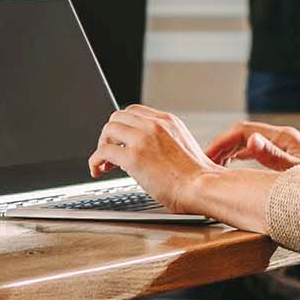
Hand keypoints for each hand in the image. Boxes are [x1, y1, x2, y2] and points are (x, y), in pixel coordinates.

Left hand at [86, 105, 222, 213]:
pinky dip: (95, 161)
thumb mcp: (183, 147)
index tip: (120, 141)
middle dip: (110, 135)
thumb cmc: (198, 176)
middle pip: (117, 117)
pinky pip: (103, 152)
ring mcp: (143, 138)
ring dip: (102, 146)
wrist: (204, 187)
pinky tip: (98, 171)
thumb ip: (164, 142)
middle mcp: (154, 125)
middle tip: (110, 153)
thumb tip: (148, 152)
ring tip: (105, 164)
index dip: (123, 127)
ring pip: (108, 130)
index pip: (134, 112)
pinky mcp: (133, 157)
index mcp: (167, 121)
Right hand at [205, 120, 299, 170]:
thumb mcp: (297, 173)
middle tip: (204, 163)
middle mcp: (284, 140)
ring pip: (250, 145)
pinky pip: (259, 155)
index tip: (205, 156)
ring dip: (231, 153)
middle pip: (244, 136)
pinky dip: (243, 160)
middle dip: (222, 147)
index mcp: (284, 138)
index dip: (220, 142)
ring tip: (215, 167)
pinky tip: (237, 171)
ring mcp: (287, 149)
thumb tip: (251, 140)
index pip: (242, 131)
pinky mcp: (290, 160)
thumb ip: (274, 157)